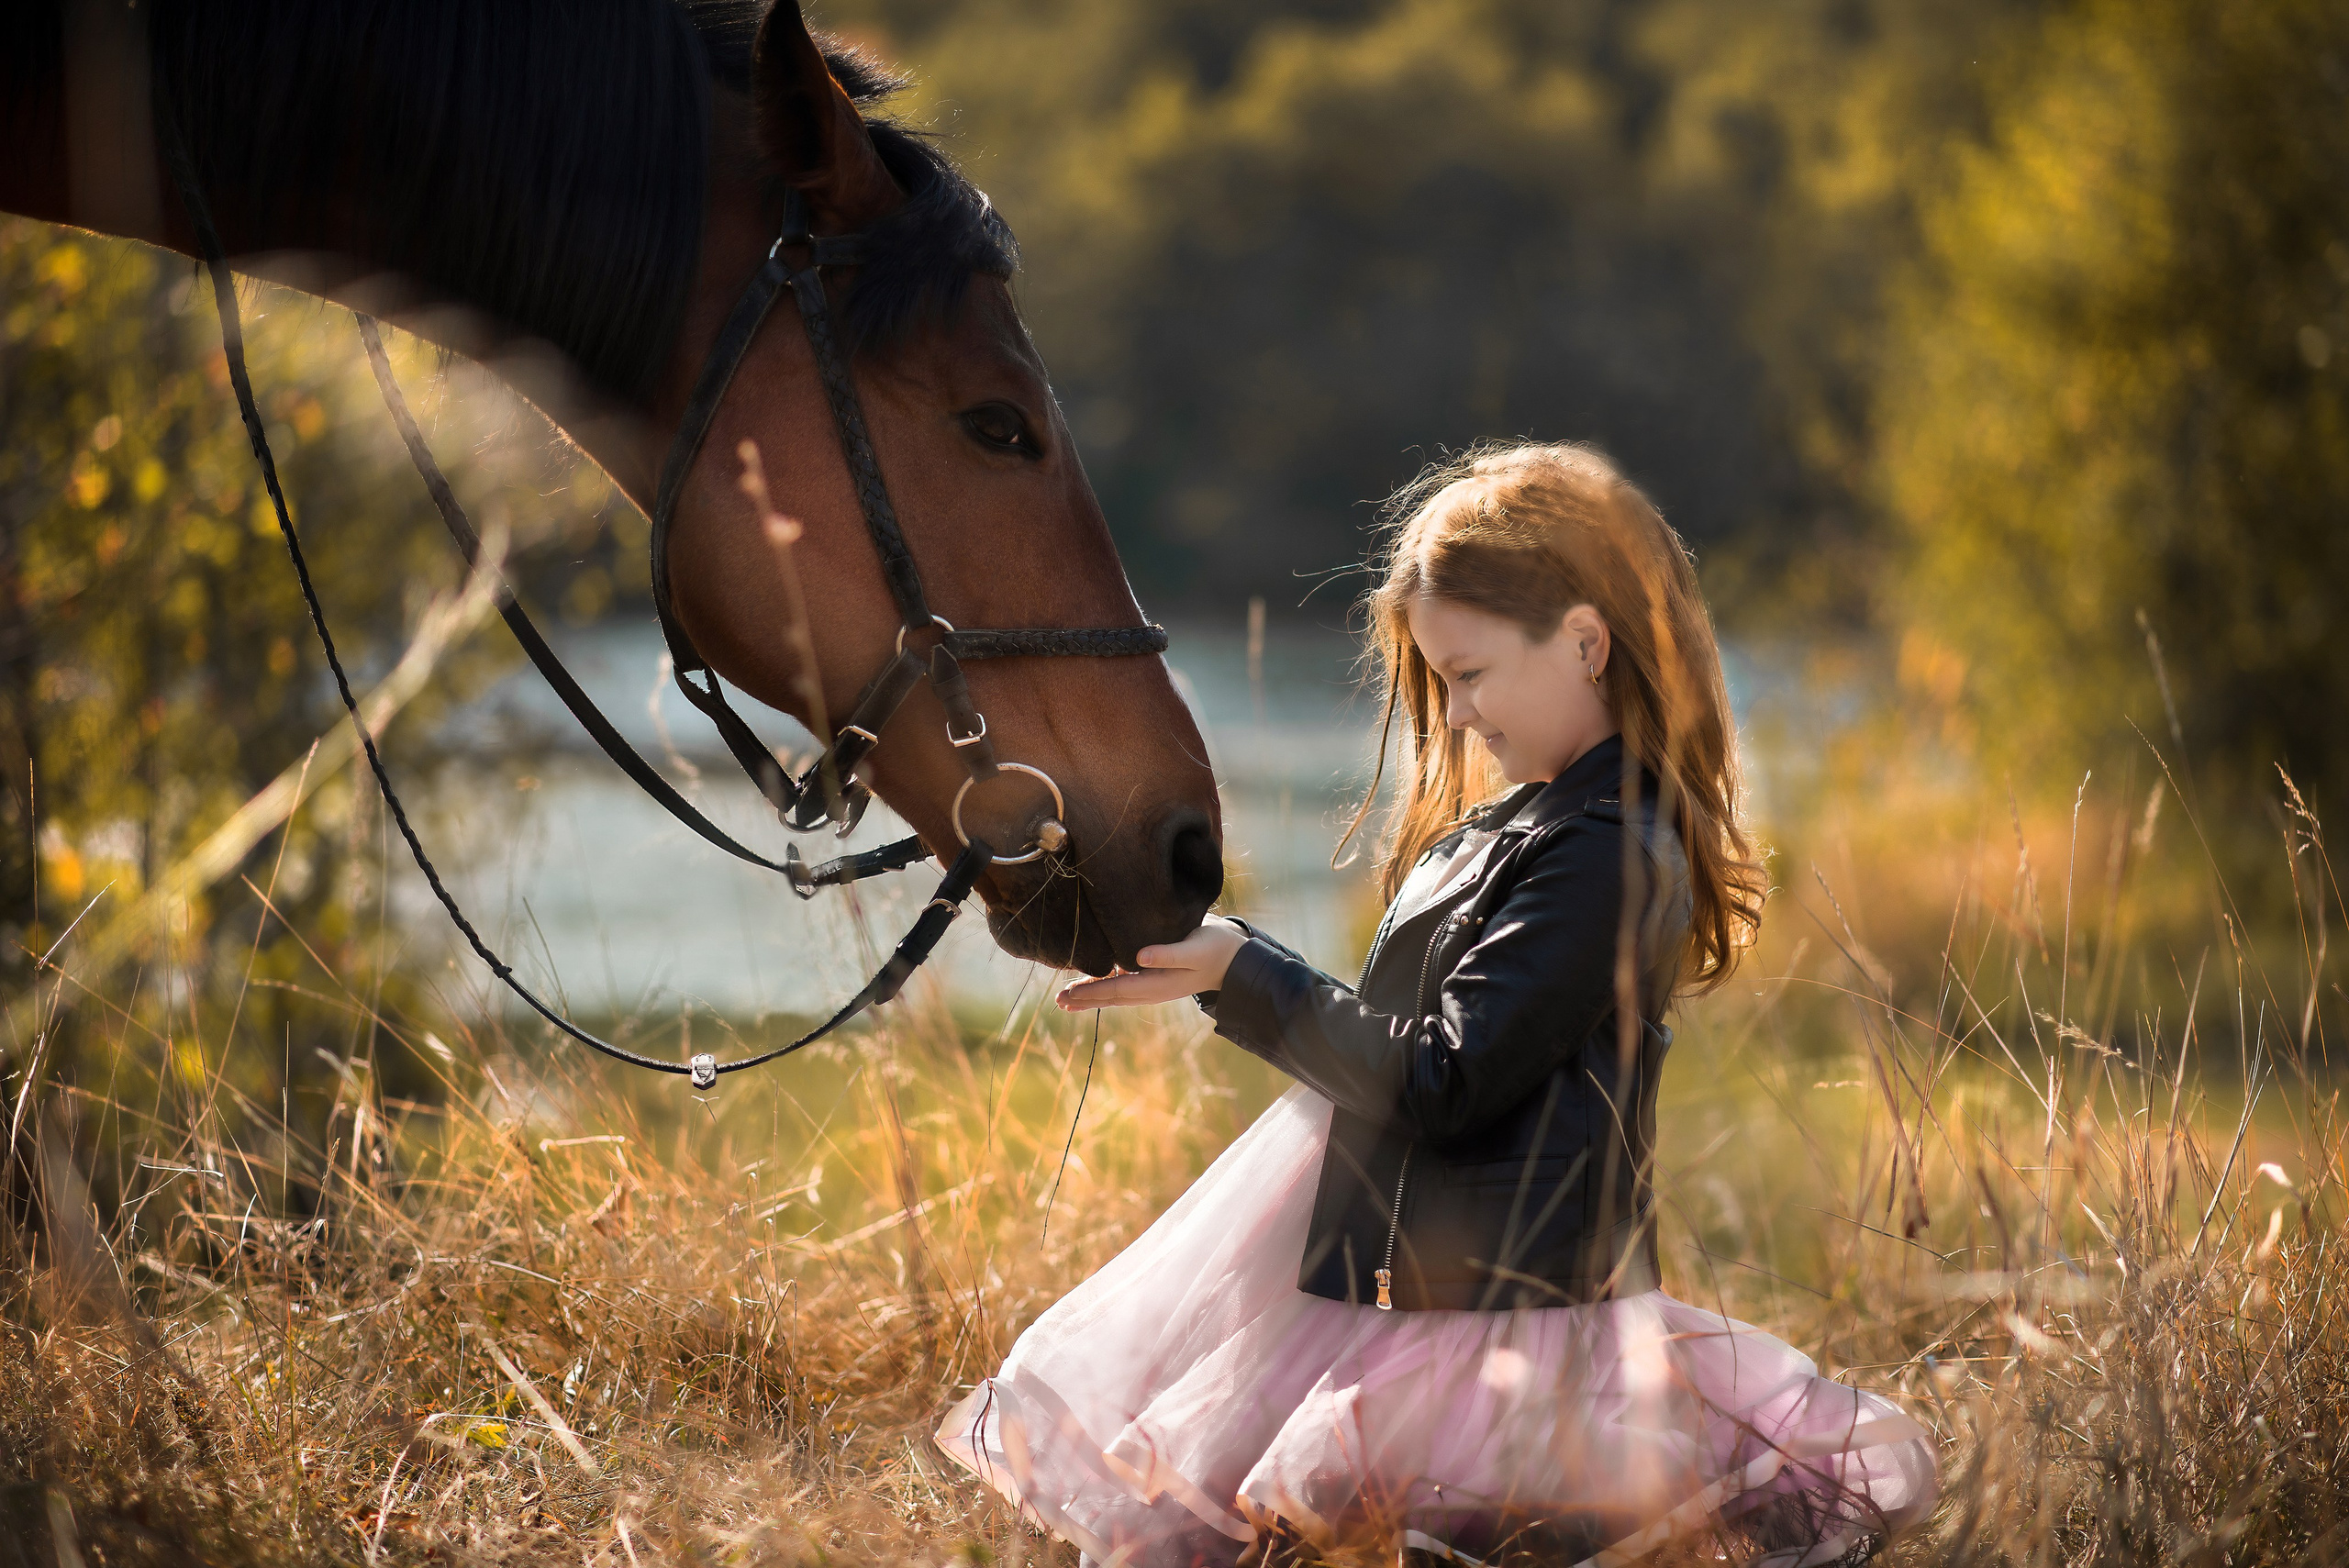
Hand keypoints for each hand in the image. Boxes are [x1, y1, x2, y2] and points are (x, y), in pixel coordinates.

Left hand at [1056, 915, 1248, 1010]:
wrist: (1234, 960)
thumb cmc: (1215, 949)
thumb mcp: (1194, 948)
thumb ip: (1168, 954)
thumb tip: (1139, 957)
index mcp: (1158, 984)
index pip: (1117, 989)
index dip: (1091, 991)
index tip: (1068, 994)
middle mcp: (1152, 990)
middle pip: (1112, 996)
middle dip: (1084, 998)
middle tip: (1058, 1001)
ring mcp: (1154, 987)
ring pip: (1116, 994)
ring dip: (1091, 995)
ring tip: (1067, 998)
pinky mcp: (1156, 979)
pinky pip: (1125, 986)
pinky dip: (1106, 986)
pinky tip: (1093, 983)